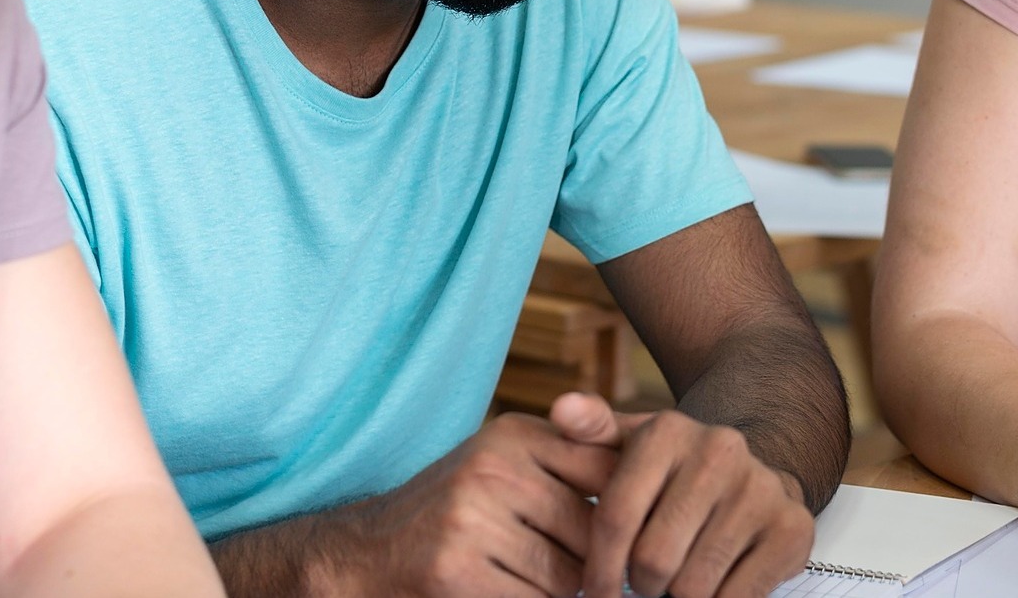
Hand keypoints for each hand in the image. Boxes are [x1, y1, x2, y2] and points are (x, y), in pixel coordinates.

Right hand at [321, 412, 617, 597]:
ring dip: (560, 591)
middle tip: (567, 566)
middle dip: (590, 561)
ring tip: (526, 578)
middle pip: (595, 532)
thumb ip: (573, 457)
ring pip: (569, 577)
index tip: (626, 532)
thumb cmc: (457, 511)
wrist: (366, 553)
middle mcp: (495, 469)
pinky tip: (502, 592)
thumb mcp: (507, 463)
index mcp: (515, 435)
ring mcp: (473, 520)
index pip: (610, 471)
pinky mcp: (457, 572)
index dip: (625, 511)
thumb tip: (650, 472)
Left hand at [552, 392, 814, 597]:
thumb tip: (562, 410)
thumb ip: (589, 433)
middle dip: (642, 584)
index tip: (597, 593)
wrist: (753, 474)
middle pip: (653, 558)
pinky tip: (712, 585)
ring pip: (693, 586)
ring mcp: (760, 489)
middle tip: (645, 581)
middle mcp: (719, 451)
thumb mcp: (629, 448)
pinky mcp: (792, 527)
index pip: (616, 518)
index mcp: (668, 431)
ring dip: (678, 596)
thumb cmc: (674, 473)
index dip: (600, 569)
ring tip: (679, 578)